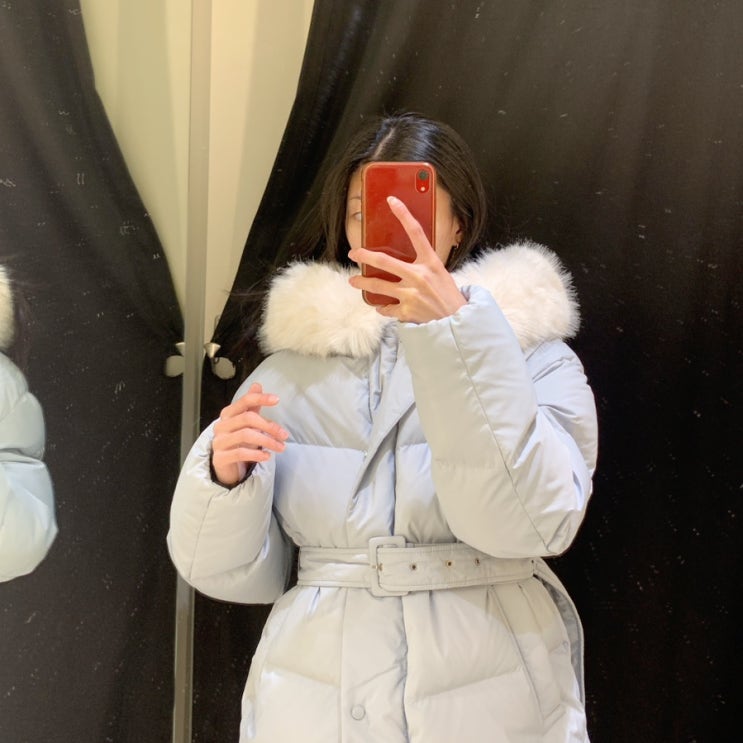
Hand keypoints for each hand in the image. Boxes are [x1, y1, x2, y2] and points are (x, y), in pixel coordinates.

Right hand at [211, 382, 288, 486]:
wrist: (226, 466)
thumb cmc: (238, 440)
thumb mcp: (246, 422)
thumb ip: (251, 405)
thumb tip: (257, 385)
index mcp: (228, 413)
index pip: (244, 401)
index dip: (260, 398)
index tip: (277, 399)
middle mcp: (221, 425)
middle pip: (247, 418)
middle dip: (269, 426)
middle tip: (284, 435)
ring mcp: (219, 441)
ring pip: (245, 435)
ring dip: (267, 441)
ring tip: (280, 447)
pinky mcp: (219, 458)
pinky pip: (240, 453)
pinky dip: (256, 455)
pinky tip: (267, 456)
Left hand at [347, 196, 465, 322]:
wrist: (458, 323)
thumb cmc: (450, 297)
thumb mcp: (441, 274)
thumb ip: (424, 266)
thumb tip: (405, 261)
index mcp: (431, 262)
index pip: (416, 232)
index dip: (403, 214)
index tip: (392, 201)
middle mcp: (419, 276)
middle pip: (383, 261)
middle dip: (364, 256)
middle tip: (353, 253)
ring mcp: (411, 294)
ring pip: (378, 286)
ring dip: (363, 282)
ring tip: (354, 281)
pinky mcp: (406, 311)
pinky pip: (386, 308)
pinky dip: (382, 308)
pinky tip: (381, 306)